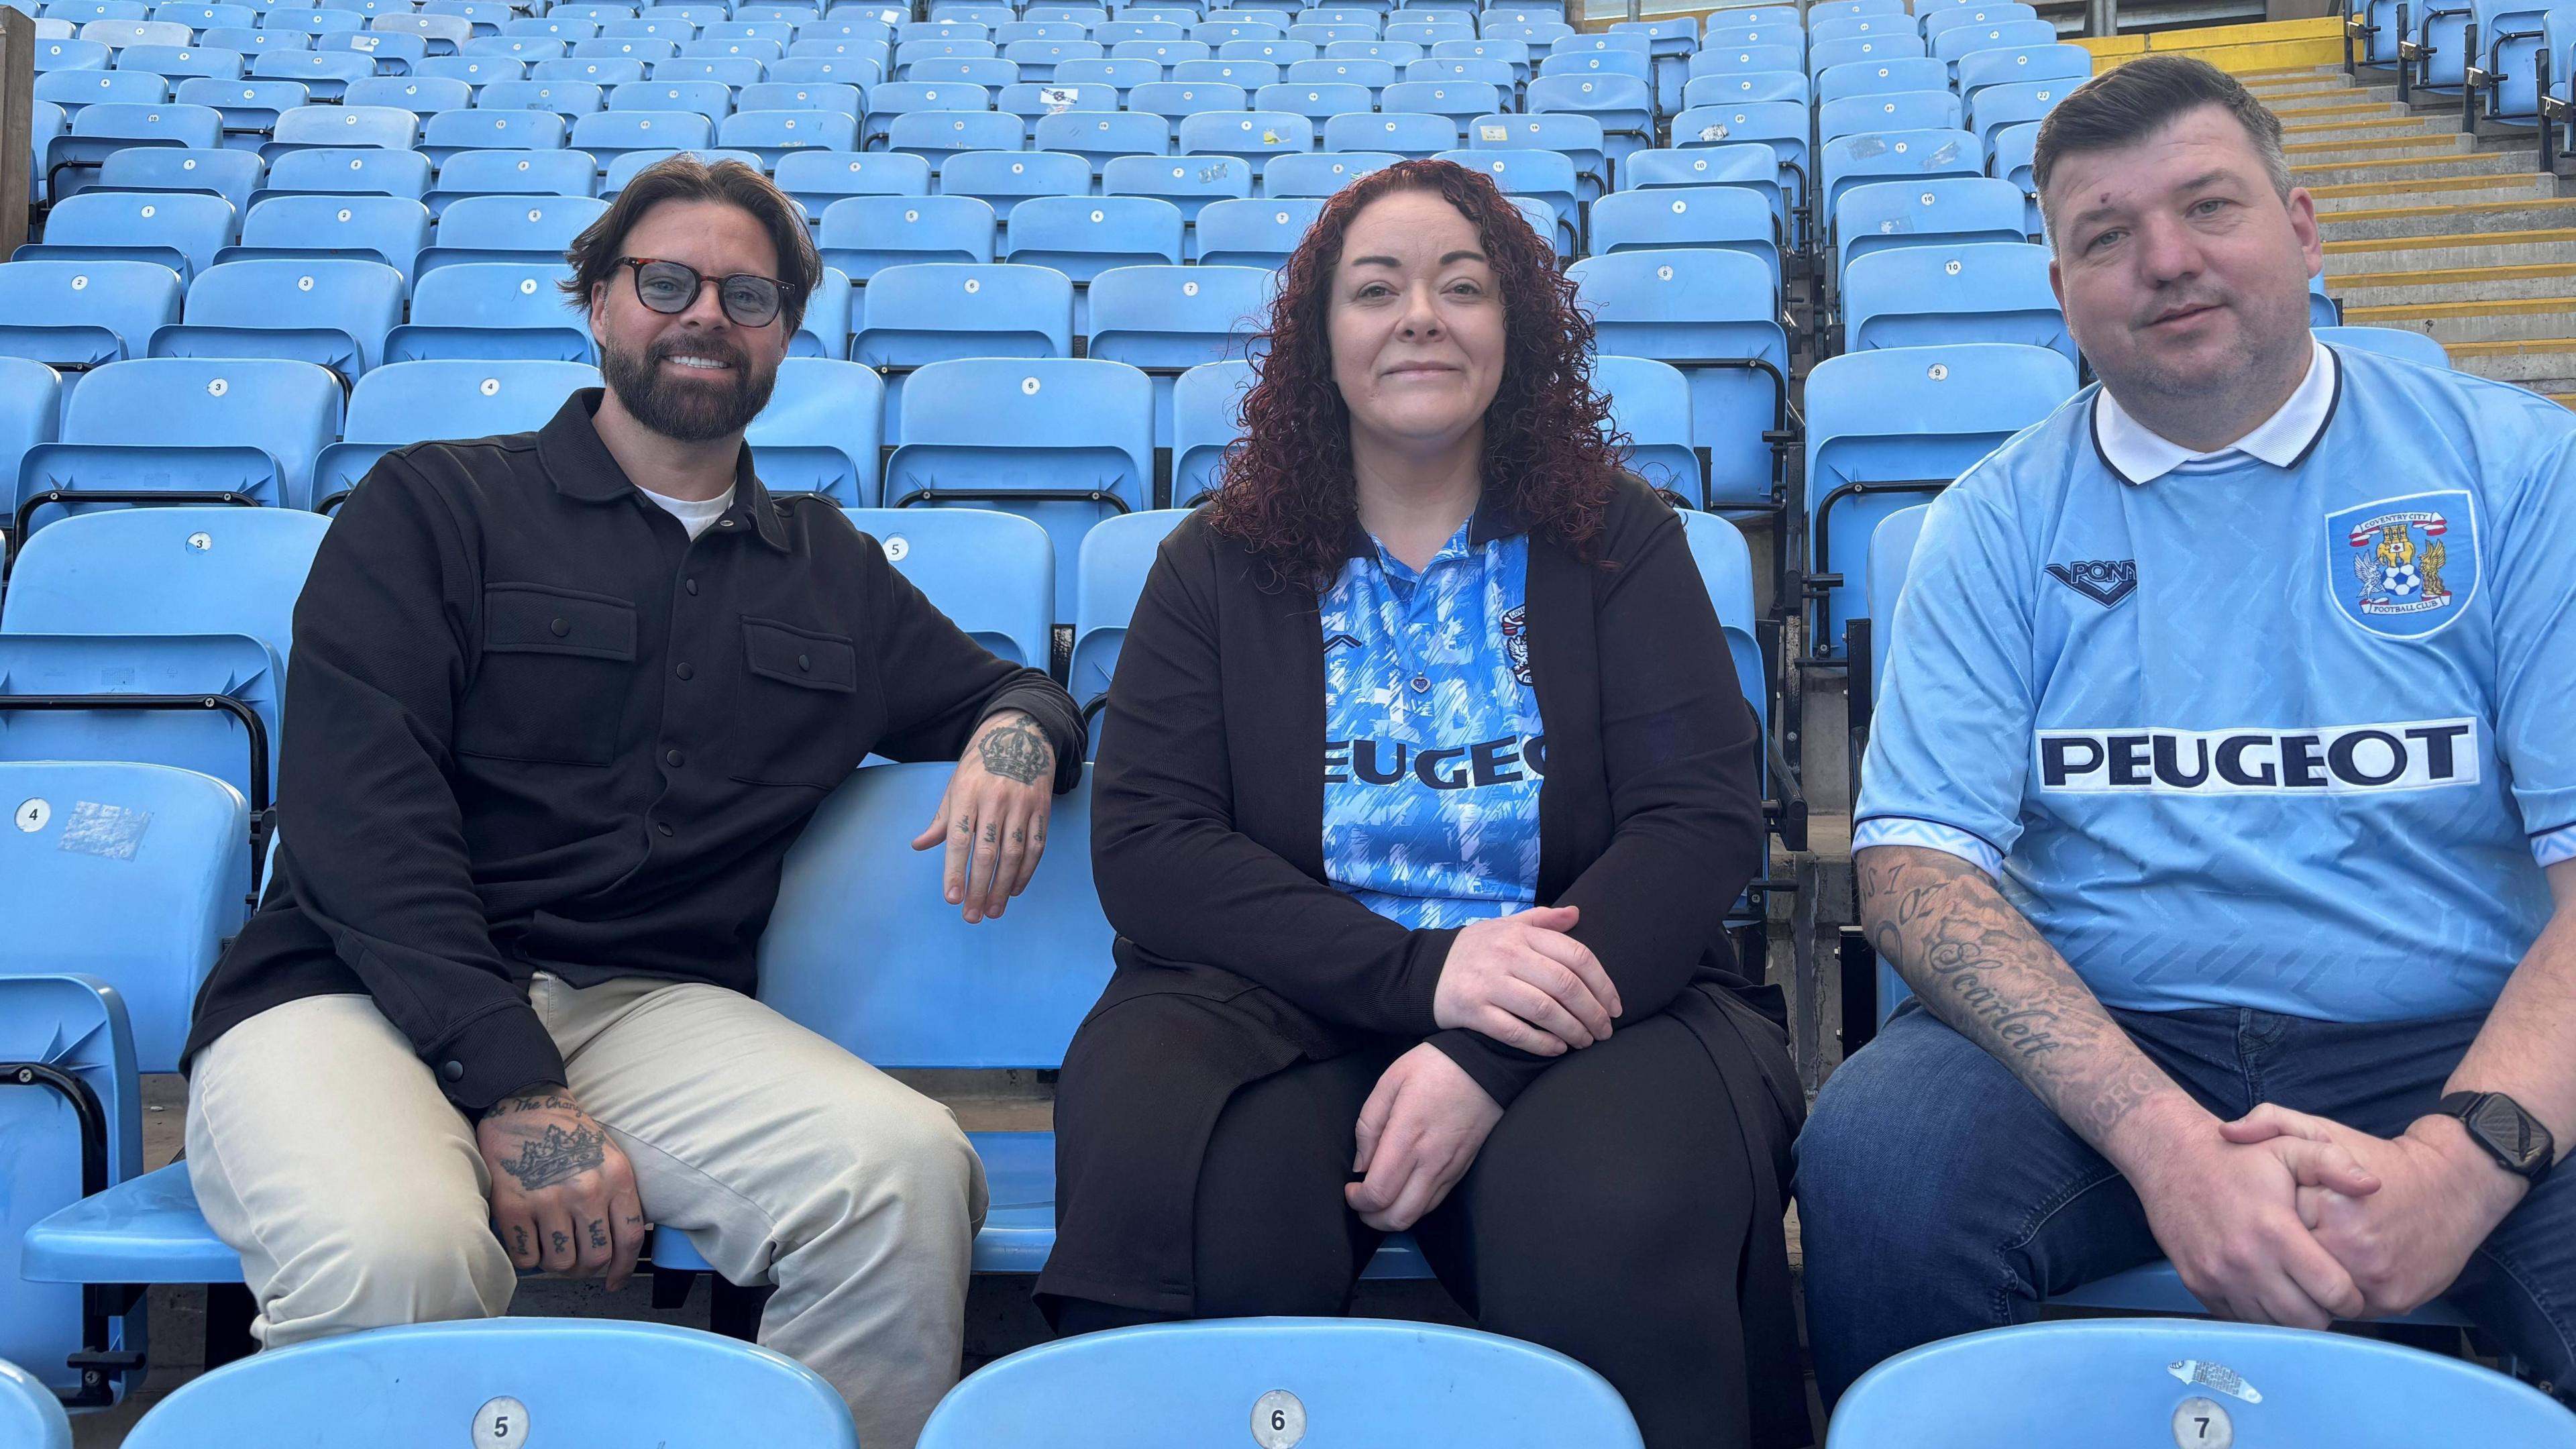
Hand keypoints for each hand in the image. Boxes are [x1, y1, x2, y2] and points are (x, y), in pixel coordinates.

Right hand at [476, 1086, 645, 1288]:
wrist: (523, 1108)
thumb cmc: (568, 1136)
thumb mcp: (610, 1158)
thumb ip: (618, 1197)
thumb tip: (619, 1249)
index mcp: (616, 1178)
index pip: (628, 1239)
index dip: (622, 1268)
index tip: (613, 1280)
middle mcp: (586, 1191)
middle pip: (595, 1258)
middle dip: (587, 1268)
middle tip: (576, 1260)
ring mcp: (548, 1200)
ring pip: (561, 1263)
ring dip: (557, 1264)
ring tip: (552, 1246)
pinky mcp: (513, 1207)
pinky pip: (526, 1258)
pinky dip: (529, 1258)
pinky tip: (530, 1241)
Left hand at [910, 709, 1054, 922]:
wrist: (1021, 734)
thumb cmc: (980, 764)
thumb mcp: (955, 785)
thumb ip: (941, 820)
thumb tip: (919, 846)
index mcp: (968, 793)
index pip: (960, 839)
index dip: (955, 870)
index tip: (951, 898)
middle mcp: (996, 800)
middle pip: (988, 852)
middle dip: (979, 888)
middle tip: (971, 916)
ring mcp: (1023, 805)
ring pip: (1014, 854)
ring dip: (1003, 887)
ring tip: (993, 911)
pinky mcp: (1043, 809)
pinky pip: (1036, 847)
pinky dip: (1026, 872)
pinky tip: (1016, 890)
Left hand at [1346, 1045, 1503, 1231]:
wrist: (1486, 1063)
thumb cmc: (1434, 1067)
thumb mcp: (1389, 1082)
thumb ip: (1368, 1126)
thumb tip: (1361, 1166)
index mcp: (1407, 1137)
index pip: (1379, 1193)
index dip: (1358, 1201)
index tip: (1350, 1190)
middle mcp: (1430, 1161)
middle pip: (1399, 1217)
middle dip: (1373, 1219)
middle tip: (1362, 1202)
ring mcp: (1450, 1168)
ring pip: (1419, 1215)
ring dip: (1394, 1217)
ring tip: (1381, 1199)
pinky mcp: (1463, 1169)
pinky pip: (1436, 1201)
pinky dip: (1415, 1206)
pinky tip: (1405, 1190)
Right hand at [1431, 905, 1622, 1056]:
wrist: (1423, 971)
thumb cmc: (1475, 950)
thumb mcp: (1505, 926)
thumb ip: (1542, 920)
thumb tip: (1577, 913)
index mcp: (1521, 934)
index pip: (1577, 956)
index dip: (1603, 984)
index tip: (1615, 1006)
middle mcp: (1507, 956)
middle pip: (1565, 985)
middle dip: (1593, 1013)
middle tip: (1605, 1031)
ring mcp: (1489, 984)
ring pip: (1545, 1010)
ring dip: (1573, 1030)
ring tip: (1586, 1042)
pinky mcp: (1473, 1011)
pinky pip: (1515, 1032)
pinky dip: (1542, 1044)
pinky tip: (1557, 1049)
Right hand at [2116, 1097, 2383, 1328]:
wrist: (2170, 1158)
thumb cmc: (2238, 1157)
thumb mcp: (2289, 1147)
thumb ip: (2334, 1164)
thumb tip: (2372, 1185)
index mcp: (2275, 1231)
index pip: (2333, 1293)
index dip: (2351, 1297)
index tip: (2349, 1290)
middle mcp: (2245, 1261)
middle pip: (2307, 1321)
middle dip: (2323, 1312)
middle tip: (2323, 1293)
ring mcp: (2218, 1277)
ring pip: (2273, 1327)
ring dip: (2290, 1316)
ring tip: (2295, 1291)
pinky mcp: (2198, 1285)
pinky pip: (2240, 1321)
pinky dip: (2257, 1313)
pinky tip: (2264, 1288)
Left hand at [2222, 1104, 2526, 1316]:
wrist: (2454, 1186)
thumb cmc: (2377, 1158)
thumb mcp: (2322, 1129)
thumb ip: (2272, 1122)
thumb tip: (2227, 1131)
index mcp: (2329, 1206)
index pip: (2274, 1229)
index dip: (2269, 1222)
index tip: (2273, 1213)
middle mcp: (2354, 1248)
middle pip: (2293, 1269)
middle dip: (2285, 1258)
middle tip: (2290, 1241)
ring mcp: (2376, 1280)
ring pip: (2317, 1296)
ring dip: (2309, 1283)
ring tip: (2311, 1258)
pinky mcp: (2394, 1302)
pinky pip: (2348, 1310)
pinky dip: (2338, 1297)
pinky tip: (2338, 1272)